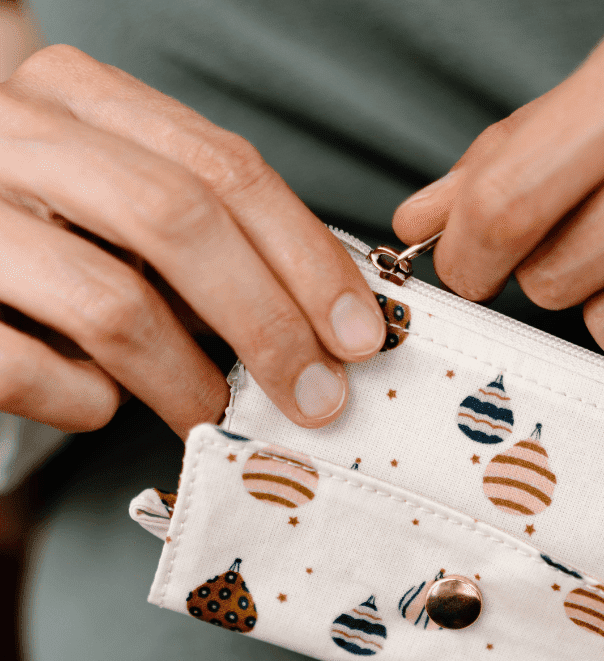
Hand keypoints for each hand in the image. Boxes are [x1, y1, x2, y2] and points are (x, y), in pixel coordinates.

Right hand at [0, 45, 384, 434]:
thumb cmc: (47, 232)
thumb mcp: (124, 202)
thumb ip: (209, 234)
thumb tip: (326, 319)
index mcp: (78, 96)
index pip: (225, 168)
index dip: (308, 258)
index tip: (361, 335)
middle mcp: (15, 136)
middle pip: (180, 221)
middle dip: (270, 323)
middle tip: (318, 398)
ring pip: (112, 304)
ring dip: (190, 381)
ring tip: (217, 414)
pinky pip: (33, 370)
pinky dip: (88, 402)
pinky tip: (101, 399)